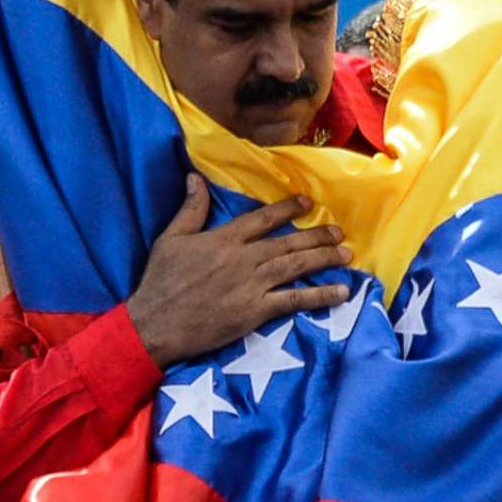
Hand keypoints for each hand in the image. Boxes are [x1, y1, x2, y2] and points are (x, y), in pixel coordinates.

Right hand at [127, 174, 351, 368]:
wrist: (155, 323)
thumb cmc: (160, 282)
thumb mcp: (170, 238)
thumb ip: (190, 208)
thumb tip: (195, 177)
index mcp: (224, 239)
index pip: (263, 218)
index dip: (288, 209)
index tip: (308, 202)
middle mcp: (243, 258)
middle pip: (288, 242)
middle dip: (317, 236)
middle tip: (339, 232)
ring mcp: (252, 285)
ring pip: (296, 266)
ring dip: (325, 259)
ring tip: (346, 254)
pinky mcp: (255, 312)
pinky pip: (294, 300)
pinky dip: (320, 295)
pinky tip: (341, 292)